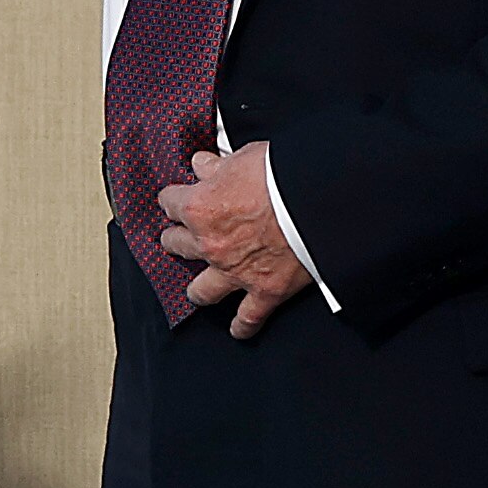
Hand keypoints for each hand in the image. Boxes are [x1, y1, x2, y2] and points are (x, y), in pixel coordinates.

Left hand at [157, 143, 313, 340]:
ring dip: (197, 288)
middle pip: (176, 244)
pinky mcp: (265, 290)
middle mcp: (210, 243)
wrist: (317, 200)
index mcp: (200, 207)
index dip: (174, 198)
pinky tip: (238, 330)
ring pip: (202, 290)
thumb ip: (218, 166)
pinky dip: (243, 326)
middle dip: (176, 237)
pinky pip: (248, 317)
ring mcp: (235, 271)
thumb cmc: (282, 174)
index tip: (177, 197)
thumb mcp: (244, 157)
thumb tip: (203, 164)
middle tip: (179, 236)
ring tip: (197, 288)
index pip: (170, 202)